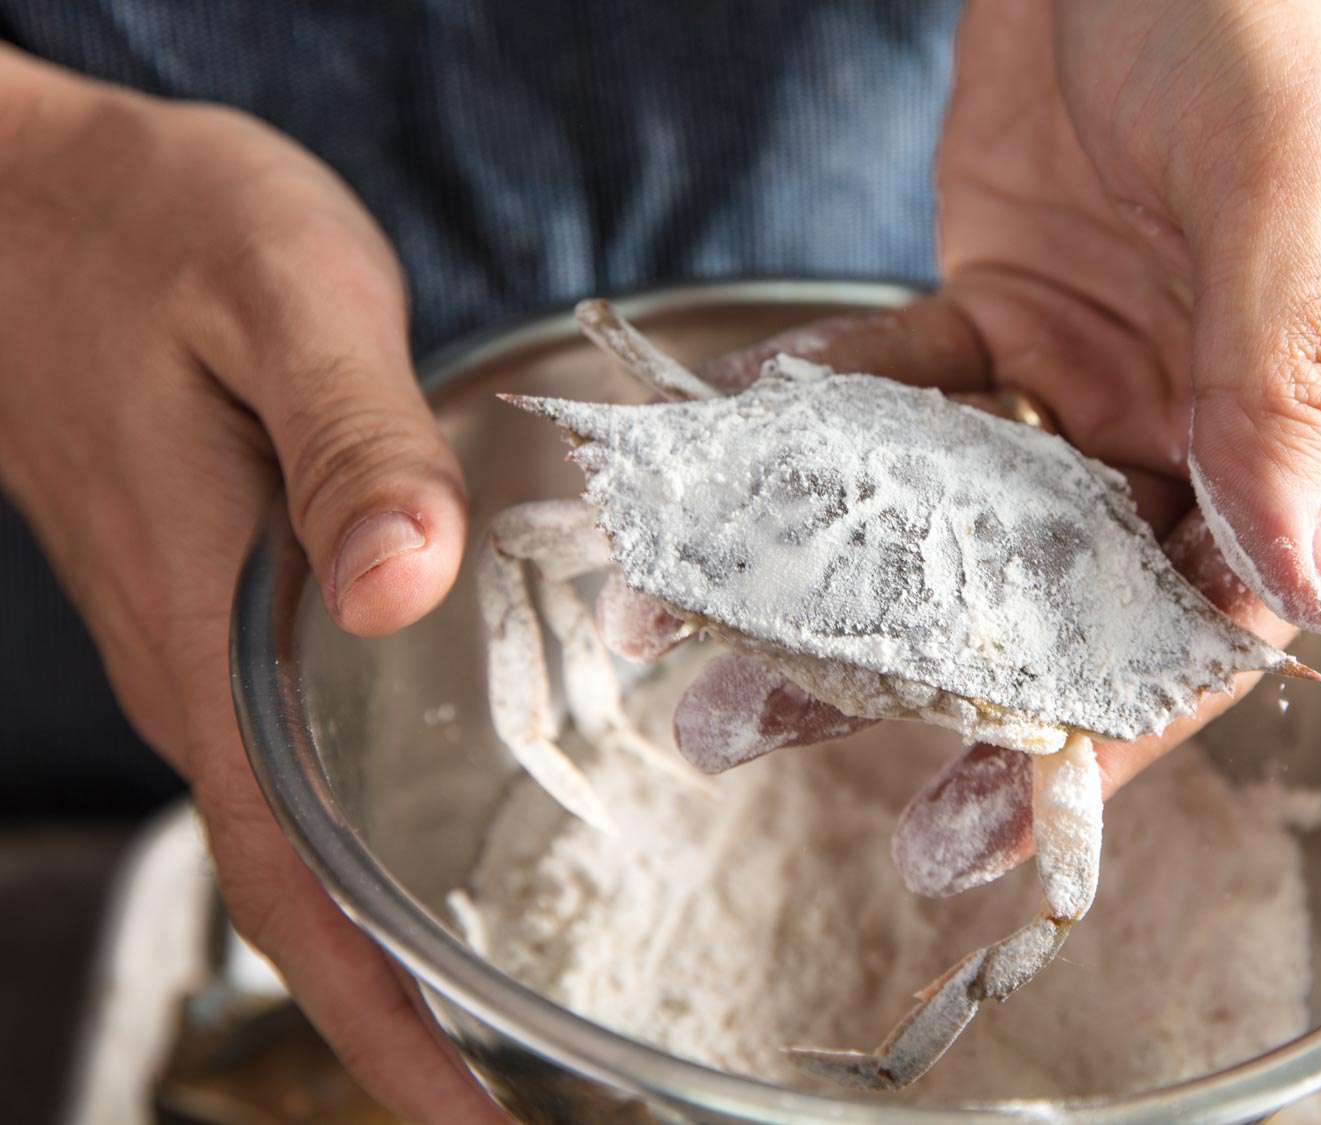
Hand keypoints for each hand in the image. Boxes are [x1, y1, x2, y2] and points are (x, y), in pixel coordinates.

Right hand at [0, 50, 500, 1121]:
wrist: (20, 204)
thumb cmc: (153, 236)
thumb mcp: (286, 302)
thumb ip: (357, 444)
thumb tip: (408, 585)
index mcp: (212, 634)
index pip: (297, 878)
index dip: (383, 1015)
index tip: (476, 1120)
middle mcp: (196, 675)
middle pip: (304, 892)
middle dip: (407, 1015)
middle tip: (536, 1095)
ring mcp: (195, 648)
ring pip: (297, 834)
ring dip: (392, 935)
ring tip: (514, 1003)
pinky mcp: (209, 604)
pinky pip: (287, 757)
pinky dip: (361, 828)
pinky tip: (438, 824)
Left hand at [689, 0, 1320, 874]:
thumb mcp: (1288, 164)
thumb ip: (1288, 371)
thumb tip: (1312, 595)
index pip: (1217, 610)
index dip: (1107, 725)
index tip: (981, 818)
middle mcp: (1201, 418)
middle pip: (1063, 590)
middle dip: (919, 677)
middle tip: (762, 736)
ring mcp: (1088, 376)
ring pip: (959, 514)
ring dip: (825, 573)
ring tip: (689, 636)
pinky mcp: (994, 322)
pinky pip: (895, 400)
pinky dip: (808, 433)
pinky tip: (716, 480)